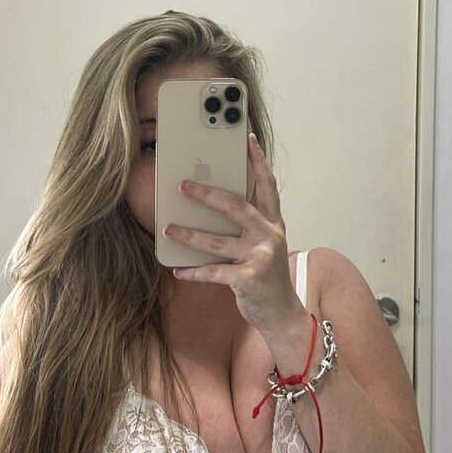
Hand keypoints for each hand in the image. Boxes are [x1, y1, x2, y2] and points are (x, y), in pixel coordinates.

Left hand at [163, 132, 300, 332]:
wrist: (282, 312)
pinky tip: (178, 269)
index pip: (267, 186)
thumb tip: (213, 207)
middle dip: (207, 194)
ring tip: (169, 229)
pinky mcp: (248, 279)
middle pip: (236, 206)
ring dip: (190, 235)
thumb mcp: (265, 245)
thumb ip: (248, 226)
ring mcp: (260, 257)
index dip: (258, 162)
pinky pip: (214, 272)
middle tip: (183, 185)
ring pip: (218, 241)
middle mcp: (269, 236)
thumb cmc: (267, 275)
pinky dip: (194, 271)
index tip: (248, 140)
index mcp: (273, 223)